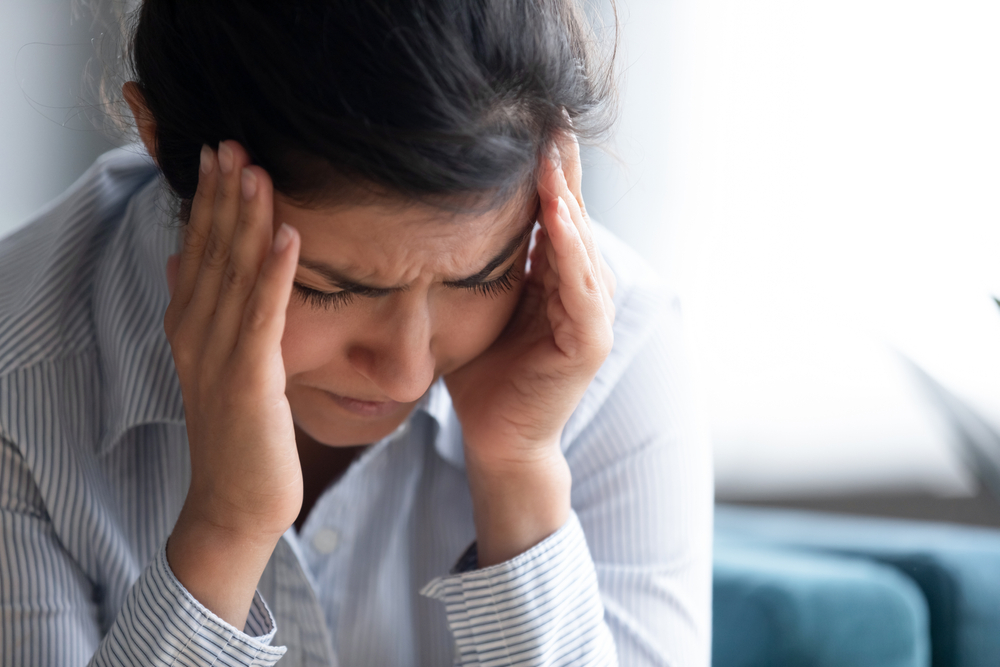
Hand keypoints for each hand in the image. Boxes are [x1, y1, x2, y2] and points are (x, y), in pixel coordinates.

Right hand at [164, 141, 301, 625]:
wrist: (235, 503)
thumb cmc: (237, 434)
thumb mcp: (214, 366)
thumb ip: (201, 312)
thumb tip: (182, 263)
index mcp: (190, 326)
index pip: (198, 251)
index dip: (210, 202)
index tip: (221, 154)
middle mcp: (196, 334)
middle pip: (211, 252)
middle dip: (224, 196)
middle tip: (233, 142)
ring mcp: (219, 356)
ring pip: (233, 274)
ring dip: (246, 220)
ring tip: (258, 171)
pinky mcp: (249, 379)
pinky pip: (262, 315)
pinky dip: (274, 273)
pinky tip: (289, 235)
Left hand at [444, 131, 615, 564]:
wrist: (496, 436)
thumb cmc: (483, 372)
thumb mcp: (476, 305)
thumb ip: (477, 264)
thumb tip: (436, 216)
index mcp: (556, 279)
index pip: (553, 214)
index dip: (545, 171)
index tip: (530, 124)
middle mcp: (582, 290)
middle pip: (571, 218)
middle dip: (560, 170)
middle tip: (549, 117)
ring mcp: (591, 316)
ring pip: (578, 245)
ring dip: (566, 198)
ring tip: (551, 152)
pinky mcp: (588, 341)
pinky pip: (579, 286)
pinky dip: (567, 249)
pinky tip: (554, 214)